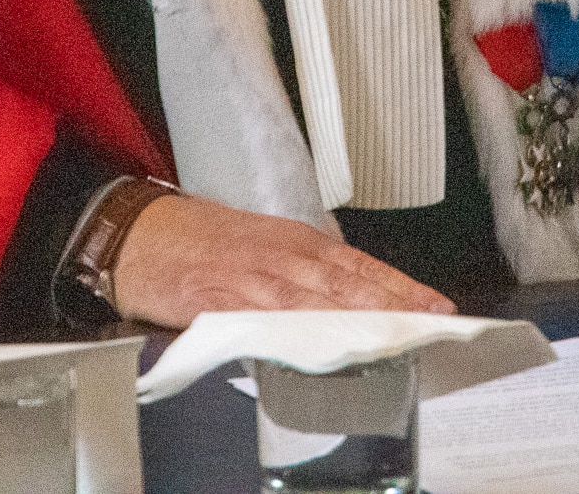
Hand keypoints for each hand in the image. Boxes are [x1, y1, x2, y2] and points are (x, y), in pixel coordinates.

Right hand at [110, 194, 454, 326]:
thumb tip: (356, 298)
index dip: (400, 287)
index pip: (361, 266)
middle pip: (345, 284)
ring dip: (351, 320)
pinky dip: (289, 330)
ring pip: (311, 301)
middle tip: (427, 324)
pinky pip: (258, 319)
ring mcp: (249, 278)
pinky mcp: (215, 301)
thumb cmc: (204, 242)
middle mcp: (280, 256)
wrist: (140, 233)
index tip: (437, 307)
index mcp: (296, 242)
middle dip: (389, 306)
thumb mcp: (266, 245)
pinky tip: (314, 344)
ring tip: (388, 337)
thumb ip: (307, 272)